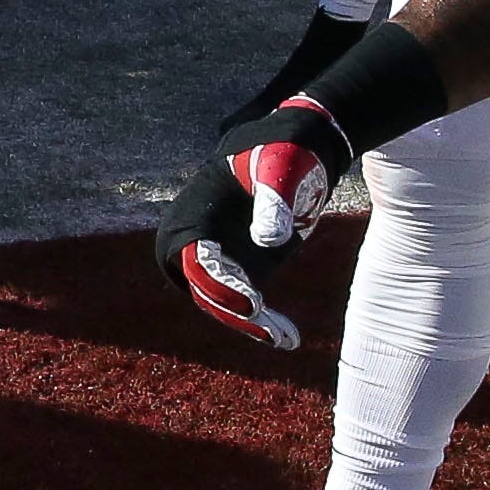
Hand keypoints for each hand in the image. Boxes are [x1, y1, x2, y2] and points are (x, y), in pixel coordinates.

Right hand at [153, 94, 356, 350]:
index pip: (197, 258)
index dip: (220, 284)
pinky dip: (264, 323)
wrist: (295, 150)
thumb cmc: (282, 151)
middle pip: (205, 288)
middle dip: (234, 312)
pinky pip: (243, 304)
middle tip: (269, 330)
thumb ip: (274, 198)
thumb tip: (268, 240)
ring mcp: (218, 258)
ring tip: (287, 338)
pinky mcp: (240, 269)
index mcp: (193, 211)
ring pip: (223, 304)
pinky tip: (291, 338)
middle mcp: (195, 240)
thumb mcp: (280, 165)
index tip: (253, 302)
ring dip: (253, 325)